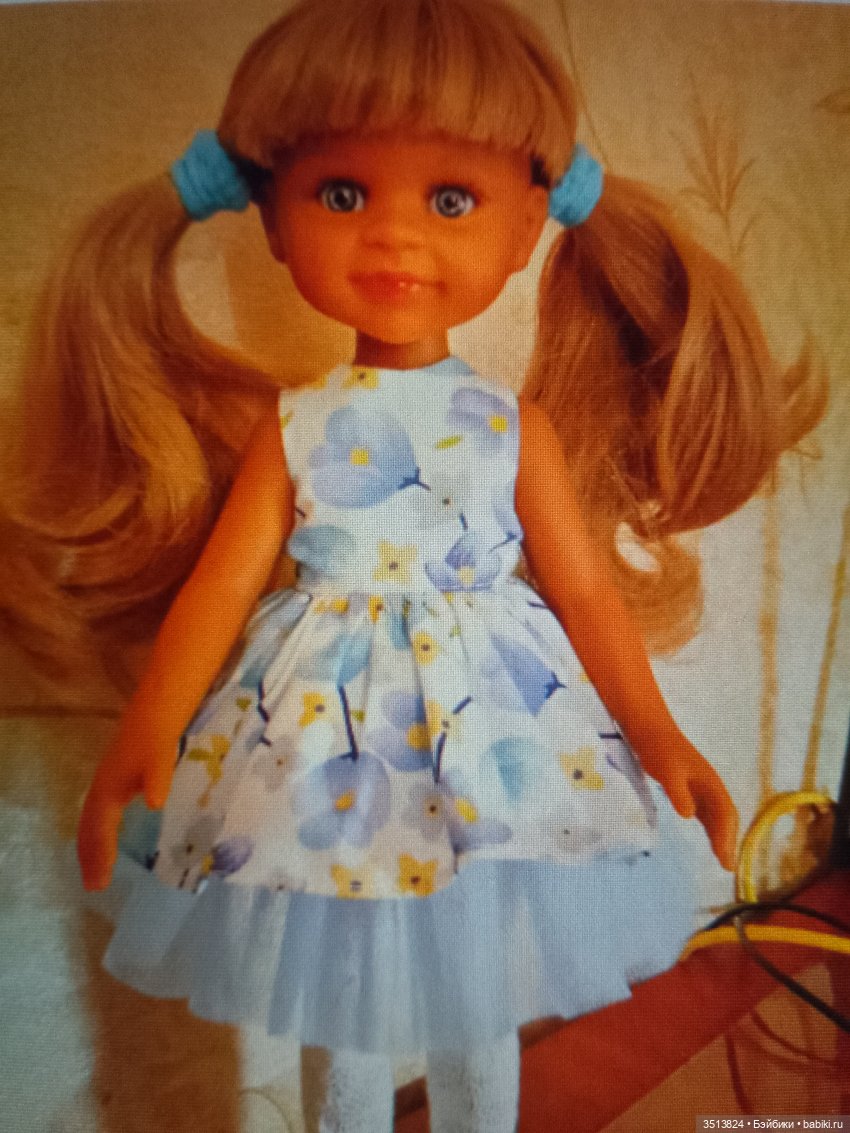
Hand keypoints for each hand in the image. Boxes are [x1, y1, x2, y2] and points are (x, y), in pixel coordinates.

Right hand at [77, 730, 174, 890]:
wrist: (154, 714)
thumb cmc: (156, 740)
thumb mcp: (159, 761)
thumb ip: (157, 781)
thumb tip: (156, 804)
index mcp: (108, 792)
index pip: (101, 831)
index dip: (100, 856)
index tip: (101, 882)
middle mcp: (101, 791)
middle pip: (89, 830)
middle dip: (89, 858)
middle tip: (93, 887)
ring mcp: (105, 786)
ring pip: (91, 823)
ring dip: (90, 848)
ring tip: (94, 872)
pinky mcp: (114, 782)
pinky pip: (98, 815)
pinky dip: (98, 833)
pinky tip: (107, 839)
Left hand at [636, 728, 738, 871]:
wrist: (649, 729)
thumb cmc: (658, 749)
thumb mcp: (667, 772)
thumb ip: (678, 793)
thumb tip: (690, 816)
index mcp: (710, 782)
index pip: (724, 814)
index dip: (726, 838)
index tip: (726, 859)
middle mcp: (711, 786)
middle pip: (726, 817)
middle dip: (729, 841)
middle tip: (728, 866)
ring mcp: (702, 786)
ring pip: (718, 816)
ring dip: (722, 836)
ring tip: (724, 859)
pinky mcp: (691, 787)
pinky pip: (707, 812)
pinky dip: (712, 827)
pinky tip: (711, 838)